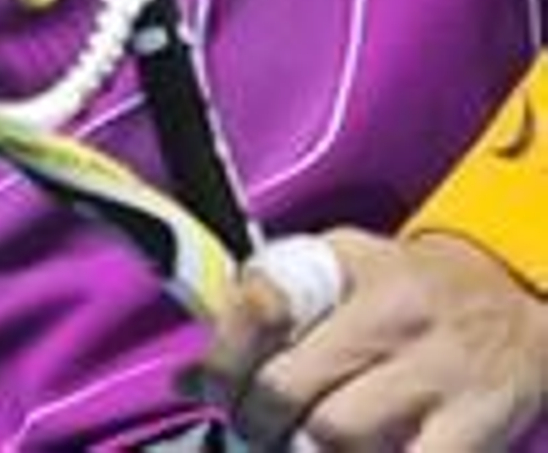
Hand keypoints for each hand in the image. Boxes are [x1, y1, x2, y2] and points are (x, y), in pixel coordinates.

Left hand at [182, 229, 547, 448]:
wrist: (517, 296)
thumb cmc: (408, 289)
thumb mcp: (342, 270)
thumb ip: (266, 312)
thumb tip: (184, 383)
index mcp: (348, 266)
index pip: (262, 301)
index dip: (221, 357)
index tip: (209, 389)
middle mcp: (390, 313)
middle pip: (289, 386)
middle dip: (256, 423)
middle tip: (254, 432)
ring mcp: (435, 372)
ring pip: (335, 436)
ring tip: (298, 450)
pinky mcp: (474, 427)